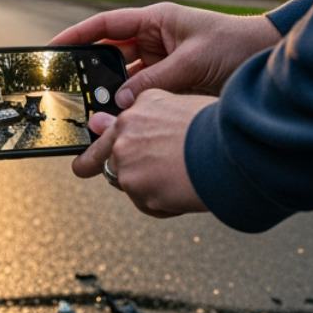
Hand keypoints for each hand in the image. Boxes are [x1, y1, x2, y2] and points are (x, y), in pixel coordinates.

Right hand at [50, 2, 280, 107]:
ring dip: (114, 96)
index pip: (105, 25)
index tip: (51, 50)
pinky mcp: (173, 84)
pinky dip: (134, 107)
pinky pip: (144, 95)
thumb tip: (123, 102)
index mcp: (155, 21)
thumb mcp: (192, 61)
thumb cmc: (237, 46)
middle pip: (110, 56)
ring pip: (126, 80)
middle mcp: (155, 40)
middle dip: (92, 74)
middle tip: (72, 93)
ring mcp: (163, 63)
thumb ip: (154, 81)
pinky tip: (122, 121)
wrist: (271, 60)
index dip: (76, 36)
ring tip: (97, 113)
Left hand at [70, 90, 215, 216]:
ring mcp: (127, 162)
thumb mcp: (180, 106)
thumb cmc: (216, 128)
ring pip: (129, 182)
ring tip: (180, 180)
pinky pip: (146, 204)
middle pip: (110, 156)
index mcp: (139, 108)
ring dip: (148, 187)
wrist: (231, 150)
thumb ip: (144, 115)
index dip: (104, 137)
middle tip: (81, 168)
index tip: (90, 144)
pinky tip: (184, 194)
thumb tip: (99, 122)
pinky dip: (163, 205)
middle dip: (103, 163)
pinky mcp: (136, 190)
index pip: (113, 126)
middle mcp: (126, 133)